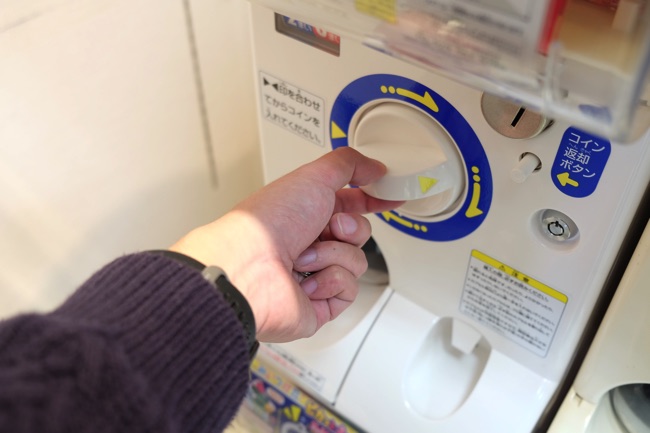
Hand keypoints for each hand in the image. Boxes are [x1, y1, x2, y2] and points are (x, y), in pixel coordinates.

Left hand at [170, 147, 401, 341]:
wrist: (249, 270)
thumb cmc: (268, 224)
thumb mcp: (313, 177)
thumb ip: (348, 164)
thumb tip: (374, 166)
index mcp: (304, 211)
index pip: (348, 203)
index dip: (371, 199)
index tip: (390, 195)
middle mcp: (308, 242)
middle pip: (358, 234)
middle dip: (349, 229)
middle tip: (329, 228)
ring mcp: (314, 273)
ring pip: (356, 261)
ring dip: (334, 255)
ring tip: (304, 258)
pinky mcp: (320, 302)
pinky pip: (350, 289)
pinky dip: (330, 280)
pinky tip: (307, 281)